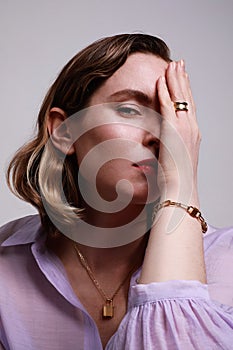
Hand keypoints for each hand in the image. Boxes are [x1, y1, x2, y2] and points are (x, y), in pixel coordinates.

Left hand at [156, 60, 200, 202]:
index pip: (189, 106)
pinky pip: (168, 106)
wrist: (180, 187)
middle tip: (178, 64)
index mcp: (192, 134)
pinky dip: (165, 92)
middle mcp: (191, 128)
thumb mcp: (175, 158)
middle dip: (182, 79)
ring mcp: (184, 128)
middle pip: (187, 97)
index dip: (185, 90)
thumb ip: (170, 146)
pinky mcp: (174, 130)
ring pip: (180, 97)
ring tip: (171, 65)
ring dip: (174, 79)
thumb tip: (161, 143)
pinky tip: (160, 80)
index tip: (181, 77)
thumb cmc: (177, 178)